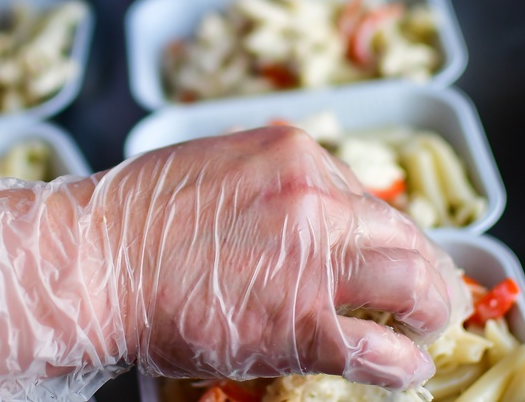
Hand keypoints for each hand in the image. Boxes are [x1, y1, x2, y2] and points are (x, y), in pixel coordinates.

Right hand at [0, 126, 466, 399]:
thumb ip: (272, 179)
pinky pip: (380, 348)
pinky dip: (403, 363)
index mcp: (294, 154)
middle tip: (432, 296)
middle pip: (405, 235)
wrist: (92, 264)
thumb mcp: (215, 164)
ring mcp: (313, 259)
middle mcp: (315, 197)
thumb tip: (308, 205)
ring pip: (414, 283)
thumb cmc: (134, 218)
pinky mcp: (303, 322)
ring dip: (430, 311)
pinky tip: (405, 370)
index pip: (370, 196)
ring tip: (428, 329)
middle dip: (428, 270)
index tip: (397, 254)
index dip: (391, 234)